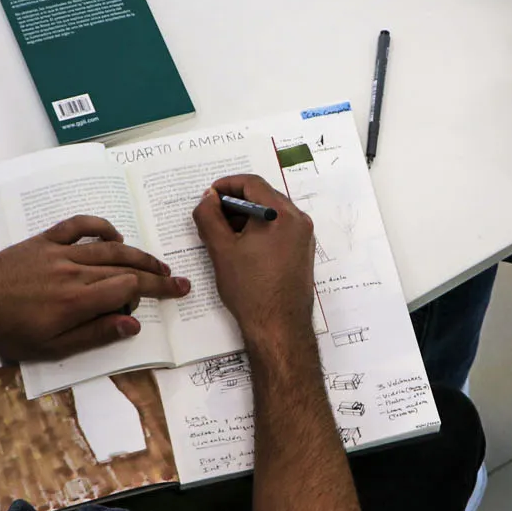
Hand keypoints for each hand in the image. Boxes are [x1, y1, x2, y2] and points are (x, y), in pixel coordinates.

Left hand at [0, 215, 188, 360]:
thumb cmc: (9, 332)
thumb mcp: (52, 347)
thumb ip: (95, 334)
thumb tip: (133, 324)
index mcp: (76, 301)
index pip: (128, 288)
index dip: (154, 291)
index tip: (173, 292)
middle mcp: (73, 272)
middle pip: (125, 267)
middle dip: (156, 274)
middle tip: (178, 280)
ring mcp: (59, 252)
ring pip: (109, 247)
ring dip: (137, 253)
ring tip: (156, 263)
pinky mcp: (45, 240)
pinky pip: (79, 225)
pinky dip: (101, 227)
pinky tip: (115, 237)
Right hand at [191, 174, 315, 349]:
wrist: (279, 327)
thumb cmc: (250, 290)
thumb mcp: (221, 250)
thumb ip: (209, 217)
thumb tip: (208, 199)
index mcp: (281, 214)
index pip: (252, 183)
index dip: (226, 185)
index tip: (209, 196)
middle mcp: (298, 220)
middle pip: (264, 196)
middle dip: (235, 202)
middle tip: (212, 216)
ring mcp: (303, 237)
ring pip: (271, 213)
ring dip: (246, 217)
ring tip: (223, 234)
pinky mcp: (302, 252)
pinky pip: (279, 229)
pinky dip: (259, 230)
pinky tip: (241, 247)